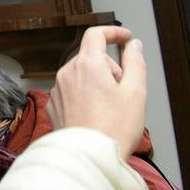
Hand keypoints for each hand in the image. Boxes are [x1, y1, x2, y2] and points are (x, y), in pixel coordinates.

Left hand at [47, 25, 145, 157]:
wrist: (90, 157)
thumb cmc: (114, 128)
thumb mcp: (136, 92)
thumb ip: (135, 62)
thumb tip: (133, 46)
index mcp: (87, 64)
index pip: (96, 35)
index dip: (113, 32)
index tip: (125, 38)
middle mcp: (66, 73)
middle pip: (91, 58)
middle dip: (110, 68)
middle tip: (123, 92)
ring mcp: (57, 89)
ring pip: (81, 76)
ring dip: (96, 83)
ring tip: (110, 109)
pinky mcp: (53, 105)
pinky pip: (71, 92)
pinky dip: (84, 97)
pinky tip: (95, 116)